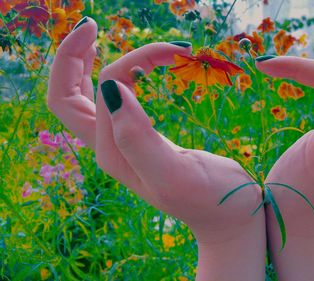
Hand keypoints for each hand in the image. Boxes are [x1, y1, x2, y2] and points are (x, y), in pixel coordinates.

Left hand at [47, 17, 264, 280]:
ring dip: (99, 62)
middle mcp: (109, 146)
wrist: (229, 216)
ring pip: (88, 95)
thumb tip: (111, 89)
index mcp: (112, 152)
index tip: (166, 50)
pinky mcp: (140, 139)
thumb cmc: (211, 197)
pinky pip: (115, 101)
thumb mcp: (175, 173)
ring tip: (126, 43)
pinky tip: (141, 67)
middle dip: (73, 56)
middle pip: (68, 94)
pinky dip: (122, 76)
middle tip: (92, 25)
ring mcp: (122, 143)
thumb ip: (138, 137)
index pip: (103, 90)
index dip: (124, 62)